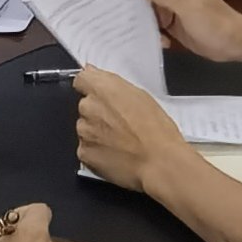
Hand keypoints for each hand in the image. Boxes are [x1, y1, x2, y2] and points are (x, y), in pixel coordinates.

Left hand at [72, 68, 185, 193]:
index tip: (100, 95)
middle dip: (98, 113)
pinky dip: (97, 151)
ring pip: (85, 128)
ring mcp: (84, 131)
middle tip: (120, 124)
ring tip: (121, 142)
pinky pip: (87, 148)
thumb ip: (114, 85)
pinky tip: (116, 154)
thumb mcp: (142, 97)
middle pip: (85, 106)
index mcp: (102, 89)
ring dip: (97, 133)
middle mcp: (88, 107)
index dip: (91, 87)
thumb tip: (99, 78)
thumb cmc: (157, 131)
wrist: (159, 163)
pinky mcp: (84, 153)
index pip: (82, 80)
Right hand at [135, 0, 241, 61]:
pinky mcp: (167, 22)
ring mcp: (168, 4)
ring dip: (132, 7)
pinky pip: (149, 20)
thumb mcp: (187, 5)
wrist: (233, 44)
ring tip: (113, 14)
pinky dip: (145, 27)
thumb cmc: (214, 20)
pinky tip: (146, 37)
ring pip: (142, 0)